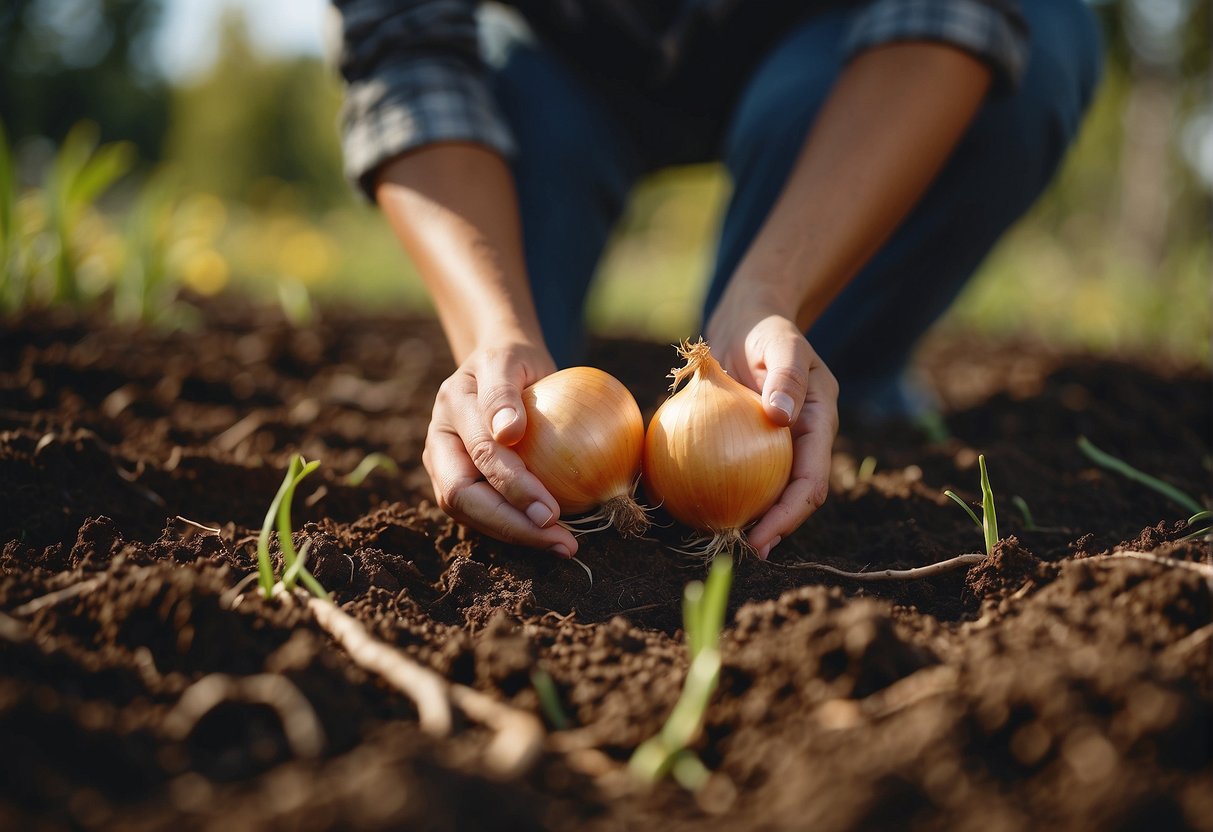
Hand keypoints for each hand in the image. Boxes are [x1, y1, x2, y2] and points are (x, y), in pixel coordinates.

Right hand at [422, 341, 578, 557]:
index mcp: (451, 406)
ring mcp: (443, 465)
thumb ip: (504, 390)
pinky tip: (553, 537)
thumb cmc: (515, 360)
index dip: (514, 485)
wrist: (499, 365)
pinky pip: (482, 515)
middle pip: (462, 495)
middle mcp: (439, 440)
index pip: (481, 453)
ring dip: (515, 534)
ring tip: (563, 545)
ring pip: (468, 513)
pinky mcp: (458, 483)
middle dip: (511, 523)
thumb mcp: (512, 358)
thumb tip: (507, 431)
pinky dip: (515, 529)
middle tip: (561, 540)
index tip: (552, 510)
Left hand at [705, 305, 838, 559]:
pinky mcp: (751, 441)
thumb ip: (786, 376)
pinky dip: (723, 488)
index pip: (811, 482)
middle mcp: (803, 440)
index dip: (790, 515)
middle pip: (793, 496)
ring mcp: (778, 443)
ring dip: (752, 516)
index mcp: (819, 423)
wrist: (748, 318)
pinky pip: (739, 470)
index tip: (762, 538)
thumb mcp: (781, 343)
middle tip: (743, 550)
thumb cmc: (767, 327)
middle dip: (775, 529)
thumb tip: (782, 417)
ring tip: (721, 538)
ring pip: (769, 489)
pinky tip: (693, 503)